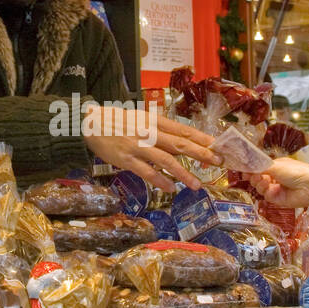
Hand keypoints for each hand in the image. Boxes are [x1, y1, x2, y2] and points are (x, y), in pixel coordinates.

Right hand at [83, 106, 220, 192]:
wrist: (90, 123)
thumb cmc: (118, 122)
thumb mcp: (141, 119)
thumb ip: (160, 131)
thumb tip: (182, 143)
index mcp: (154, 121)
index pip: (183, 130)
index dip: (201, 138)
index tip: (218, 144)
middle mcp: (148, 132)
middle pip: (180, 144)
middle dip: (201, 153)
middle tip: (218, 161)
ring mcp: (138, 146)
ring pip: (166, 160)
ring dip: (184, 173)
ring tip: (197, 184)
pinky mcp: (126, 159)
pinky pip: (146, 172)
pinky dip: (160, 180)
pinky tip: (171, 188)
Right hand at [248, 157, 308, 208]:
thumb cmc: (295, 171)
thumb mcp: (276, 166)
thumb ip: (261, 167)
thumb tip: (247, 168)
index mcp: (277, 166)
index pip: (260, 168)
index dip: (252, 169)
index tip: (244, 170)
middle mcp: (276, 177)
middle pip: (258, 178)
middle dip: (254, 177)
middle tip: (255, 176)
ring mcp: (277, 188)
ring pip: (261, 187)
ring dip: (260, 184)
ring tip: (264, 182)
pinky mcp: (278, 199)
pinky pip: (267, 196)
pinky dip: (267, 192)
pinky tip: (270, 188)